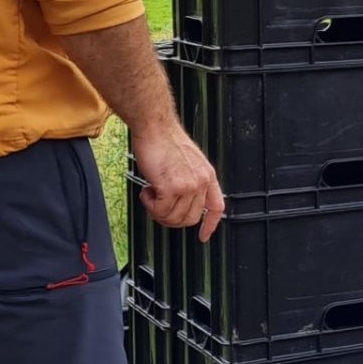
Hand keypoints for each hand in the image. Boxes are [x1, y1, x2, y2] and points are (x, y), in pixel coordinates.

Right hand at [134, 123, 224, 240]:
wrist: (155, 127)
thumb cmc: (166, 141)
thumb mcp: (189, 162)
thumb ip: (190, 180)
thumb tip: (181, 201)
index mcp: (207, 175)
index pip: (216, 207)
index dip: (210, 224)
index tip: (203, 236)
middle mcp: (201, 182)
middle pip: (189, 219)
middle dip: (170, 218)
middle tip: (157, 207)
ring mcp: (187, 186)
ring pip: (172, 218)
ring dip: (157, 210)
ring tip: (151, 193)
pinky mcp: (171, 188)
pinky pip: (159, 211)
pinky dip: (149, 204)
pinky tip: (146, 190)